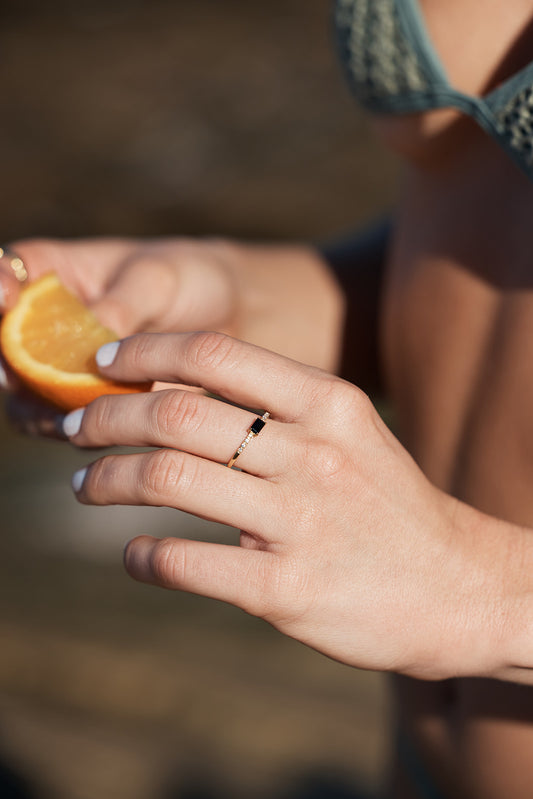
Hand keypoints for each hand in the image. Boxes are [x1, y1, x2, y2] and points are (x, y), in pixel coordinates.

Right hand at [0, 237, 342, 434]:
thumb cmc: (193, 281)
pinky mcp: (89, 406)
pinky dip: (73, 429)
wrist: (232, 318)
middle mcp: (45, 323)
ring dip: (41, 405)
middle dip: (11, 363)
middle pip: (4, 348)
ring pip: (26, 395)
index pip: (4, 274)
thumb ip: (123, 306)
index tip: (6, 297)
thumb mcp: (160, 278)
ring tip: (77, 406)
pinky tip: (99, 428)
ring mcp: (63, 369)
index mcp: (53, 273)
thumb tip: (94, 343)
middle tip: (28, 372)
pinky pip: (61, 424)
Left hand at [63, 332, 504, 679]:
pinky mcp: (287, 589)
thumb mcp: (346, 434)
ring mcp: (301, 522)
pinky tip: (132, 555)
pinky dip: (142, 557)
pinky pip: (186, 564)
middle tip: (75, 429)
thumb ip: (273, 409)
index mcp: (329, 402)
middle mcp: (314, 453)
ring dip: (105, 481)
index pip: (215, 353)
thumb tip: (173, 390)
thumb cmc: (386, 503)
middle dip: (105, 417)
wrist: (457, 586)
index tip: (103, 364)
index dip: (144, 352)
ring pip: (168, 480)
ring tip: (82, 486)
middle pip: (176, 414)